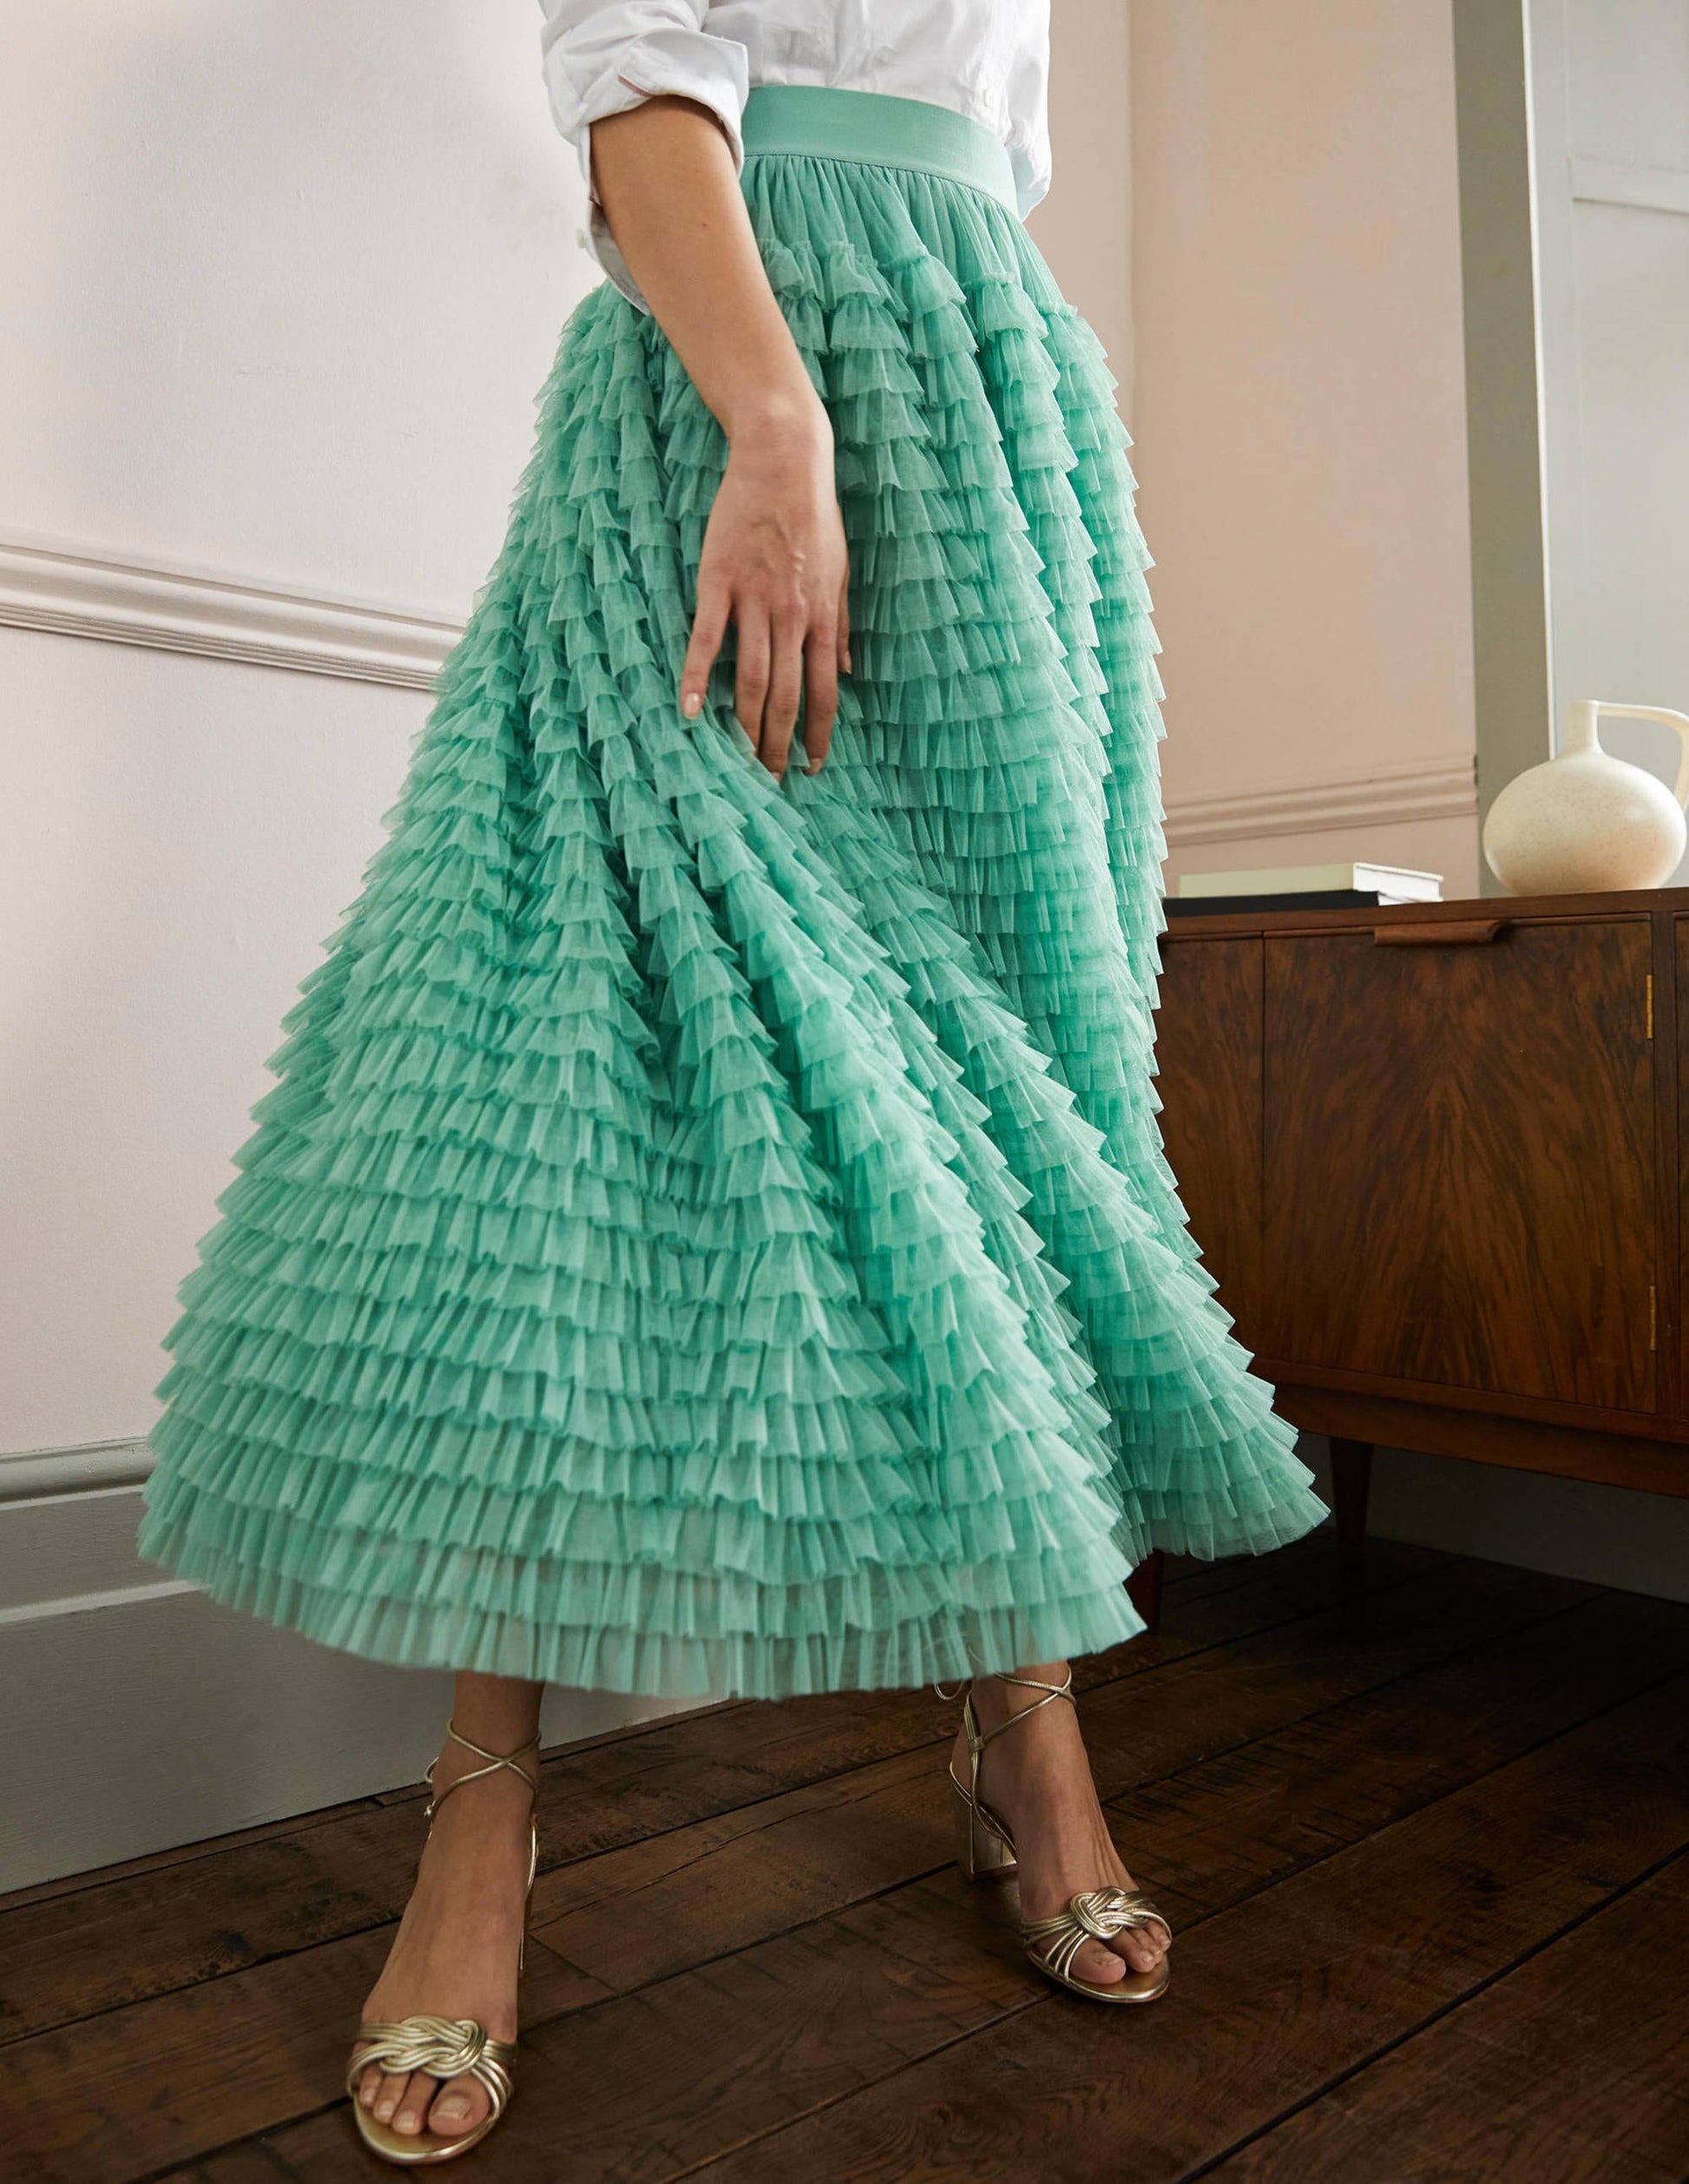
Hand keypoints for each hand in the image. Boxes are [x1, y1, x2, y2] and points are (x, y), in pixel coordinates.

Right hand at [679, 396, 850, 777]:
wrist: (785, 459)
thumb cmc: (816, 513)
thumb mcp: (842, 570)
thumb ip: (842, 625)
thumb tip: (848, 671)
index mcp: (821, 617)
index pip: (823, 692)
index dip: (817, 735)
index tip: (812, 767)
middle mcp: (791, 617)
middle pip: (786, 697)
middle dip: (779, 745)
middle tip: (770, 782)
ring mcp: (753, 601)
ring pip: (750, 679)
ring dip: (744, 727)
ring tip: (738, 763)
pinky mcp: (718, 582)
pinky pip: (706, 639)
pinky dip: (696, 678)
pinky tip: (689, 712)